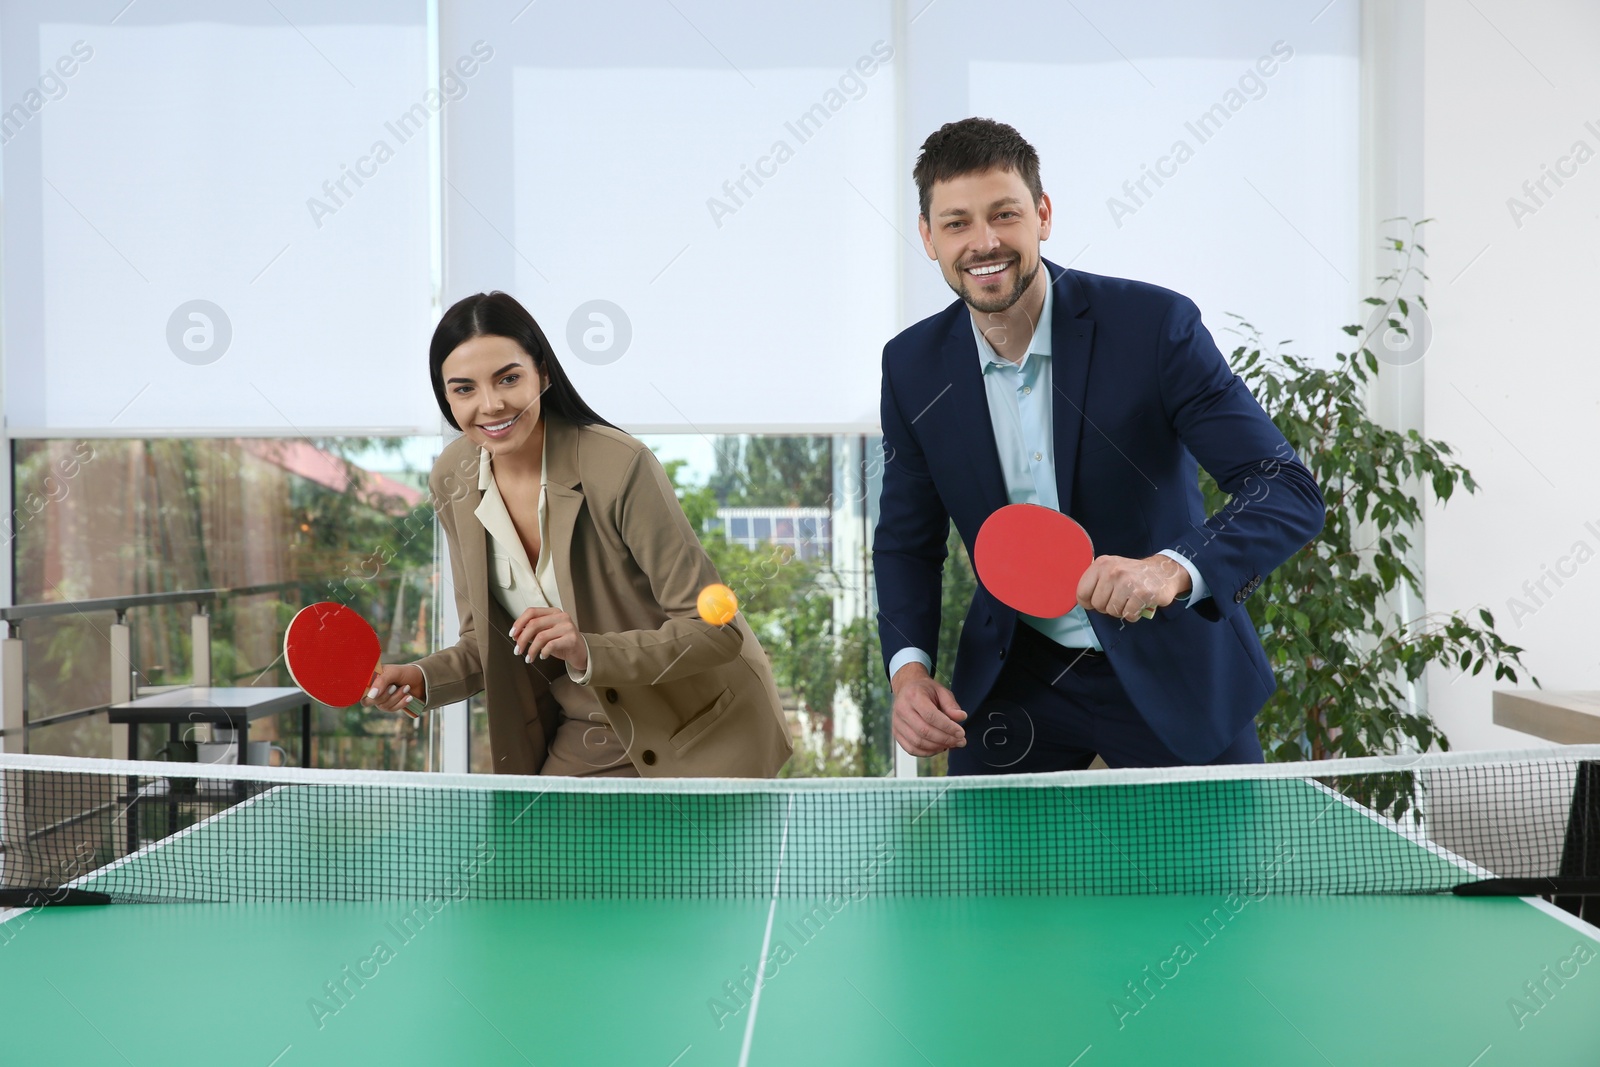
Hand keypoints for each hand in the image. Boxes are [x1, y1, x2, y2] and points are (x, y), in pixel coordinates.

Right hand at [363, 663, 424, 712]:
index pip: (359, 690)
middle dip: (384, 695)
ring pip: (382, 706)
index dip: (367, 693)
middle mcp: (373, 690)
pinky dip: (401, 703)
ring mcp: (381, 699)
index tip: (379, 690)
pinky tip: (409, 697)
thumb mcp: (393, 673)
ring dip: (396, 697)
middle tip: (394, 687)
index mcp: (370, 679)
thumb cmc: (405, 673)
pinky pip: (391, 709)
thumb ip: (382, 681)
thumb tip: (371, 695)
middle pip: (368, 701)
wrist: (421, 680)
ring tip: (406, 687)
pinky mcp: (390, 706)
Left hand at [510, 607, 588, 672]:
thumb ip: (532, 633)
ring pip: (541, 636)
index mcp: (553, 612)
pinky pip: (551, 645)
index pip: (531, 612)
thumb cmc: (562, 643)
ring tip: (528, 658)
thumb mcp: (546, 635)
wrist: (581, 652)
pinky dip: (543, 652)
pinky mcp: (571, 638)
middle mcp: (561, 616)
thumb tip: (516, 635)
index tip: (512, 634)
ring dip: (531, 650)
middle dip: (522, 639)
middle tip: (517, 650)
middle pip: (534, 624)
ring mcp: (567, 626)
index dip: (519, 622)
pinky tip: (542, 656)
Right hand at [890, 663, 966, 756]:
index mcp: (913, 696)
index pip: (931, 716)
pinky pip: (911, 749)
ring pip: (917, 742)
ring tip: (952, 744)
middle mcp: (902, 709)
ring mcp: (897, 722)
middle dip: (945, 739)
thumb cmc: (926, 691)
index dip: (947, 727)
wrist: (907, 688)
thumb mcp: (941, 691)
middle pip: (924, 731)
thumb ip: (951, 705)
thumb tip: (961, 717)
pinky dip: (927, 752)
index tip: (961, 733)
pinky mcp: (896, 733)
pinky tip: (939, 748)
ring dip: (937, 747)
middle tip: (960, 741)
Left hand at [1077, 553, 1191, 622]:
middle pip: (1097, 605)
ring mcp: (1127, 582)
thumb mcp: (1111, 568)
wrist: (1164, 571)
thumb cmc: (1134, 574)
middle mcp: (1113, 571)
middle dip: (1108, 607)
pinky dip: (1134, 614)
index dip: (1088, 602)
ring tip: (1130, 600)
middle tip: (1120, 599)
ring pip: (1112, 611)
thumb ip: (1096, 581)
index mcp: (1101, 564)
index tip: (1097, 601)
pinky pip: (1128, 615)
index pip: (1082, 592)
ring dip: (1122, 611)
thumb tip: (1083, 600)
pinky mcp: (1141, 593)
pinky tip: (1139, 604)